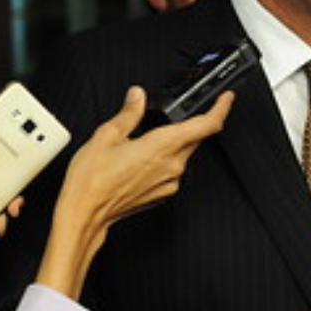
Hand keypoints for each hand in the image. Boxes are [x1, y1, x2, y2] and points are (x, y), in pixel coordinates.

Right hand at [36, 86, 232, 298]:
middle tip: (174, 116)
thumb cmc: (92, 180)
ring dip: (173, 144)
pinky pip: (172, 171)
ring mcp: (169, 183)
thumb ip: (129, 113)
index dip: (221, 108)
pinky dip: (164, 161)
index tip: (226, 98)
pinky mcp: (163, 195)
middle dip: (190, 124)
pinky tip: (142, 160)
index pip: (207, 125)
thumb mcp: (106, 135)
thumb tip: (137, 97)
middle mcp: (172, 166)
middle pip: (195, 139)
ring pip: (183, 155)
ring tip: (146, 140)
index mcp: (163, 146)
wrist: (85, 214)